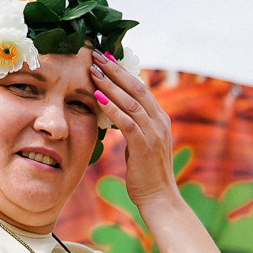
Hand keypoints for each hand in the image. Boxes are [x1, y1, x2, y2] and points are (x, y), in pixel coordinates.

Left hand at [90, 51, 176, 211]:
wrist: (159, 199)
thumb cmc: (146, 174)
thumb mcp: (140, 145)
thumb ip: (132, 126)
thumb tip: (114, 113)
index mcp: (160, 119)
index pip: (140, 87)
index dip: (122, 71)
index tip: (105, 57)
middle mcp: (160, 122)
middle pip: (136, 88)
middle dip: (115, 70)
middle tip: (95, 54)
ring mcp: (155, 134)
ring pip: (131, 102)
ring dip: (110, 85)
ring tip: (92, 71)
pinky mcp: (146, 147)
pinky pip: (128, 123)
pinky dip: (112, 109)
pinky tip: (97, 98)